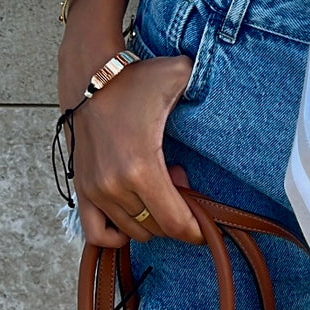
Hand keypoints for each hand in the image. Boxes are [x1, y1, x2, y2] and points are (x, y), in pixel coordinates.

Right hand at [64, 54, 205, 248]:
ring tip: (157, 185)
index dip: (195, 231)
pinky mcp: (82, 189)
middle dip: (175, 215)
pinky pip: (97, 233)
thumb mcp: (178, 76)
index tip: (206, 224)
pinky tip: (133, 212)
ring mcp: (95, 191)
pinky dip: (116, 234)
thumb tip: (227, 96)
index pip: (174, 223)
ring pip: (132, 231)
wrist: (90, 77)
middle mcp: (115, 186)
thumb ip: (206, 86)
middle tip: (179, 181)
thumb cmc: (135, 80)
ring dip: (150, 217)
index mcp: (141, 168)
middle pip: (156, 229)